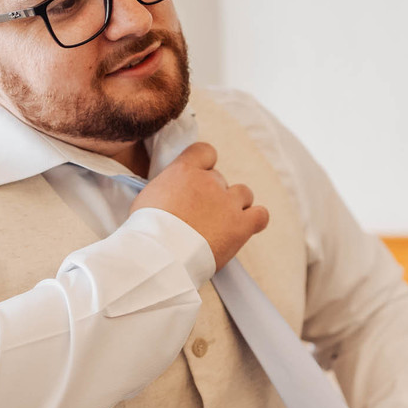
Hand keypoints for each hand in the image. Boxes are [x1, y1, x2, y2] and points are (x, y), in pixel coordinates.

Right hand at [129, 142, 268, 269]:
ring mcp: (228, 203)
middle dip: (212, 195)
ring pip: (243, 193)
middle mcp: (209, 181)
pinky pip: (260, 215)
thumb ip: (166, 188)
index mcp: (184, 171)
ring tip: (221, 224)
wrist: (161, 255)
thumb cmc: (146, 231)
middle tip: (198, 216)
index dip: (204, 165)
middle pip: (219, 179)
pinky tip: (244, 227)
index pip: (205, 152)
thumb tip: (171, 194)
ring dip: (235, 205)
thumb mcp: (147, 197)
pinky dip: (255, 220)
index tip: (197, 180)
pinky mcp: (241, 226)